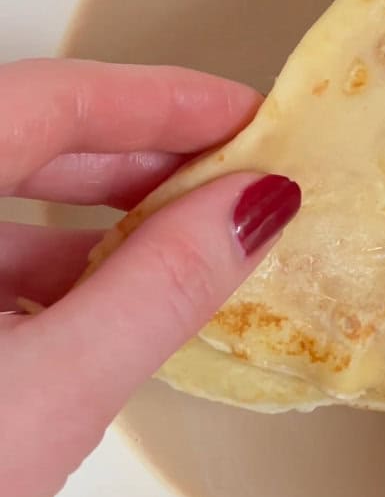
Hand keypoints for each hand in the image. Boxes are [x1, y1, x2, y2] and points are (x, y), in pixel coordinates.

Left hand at [0, 60, 298, 496]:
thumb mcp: (51, 398)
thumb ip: (160, 286)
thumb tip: (248, 207)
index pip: (42, 100)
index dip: (156, 98)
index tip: (241, 115)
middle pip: (12, 138)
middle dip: (128, 155)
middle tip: (224, 177)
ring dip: (85, 220)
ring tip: (177, 251)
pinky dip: (35, 272)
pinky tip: (94, 310)